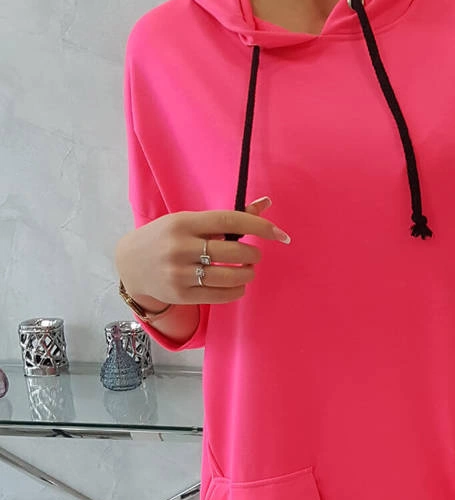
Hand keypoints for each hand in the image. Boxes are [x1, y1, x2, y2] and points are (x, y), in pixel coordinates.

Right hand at [115, 200, 290, 306]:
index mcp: (184, 223)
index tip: (279, 235)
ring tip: (246, 271)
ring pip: (229, 278)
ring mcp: (179, 273)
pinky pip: (220, 296)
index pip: (229, 221)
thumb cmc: (167, 238)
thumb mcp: (190, 221)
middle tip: (253, 256)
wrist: (130, 265)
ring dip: (247, 275)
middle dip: (252, 255)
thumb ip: (228, 218)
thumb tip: (266, 203)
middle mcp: (180, 247)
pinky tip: (237, 285)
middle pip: (233, 253)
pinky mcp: (181, 295)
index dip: (259, 228)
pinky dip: (236, 291)